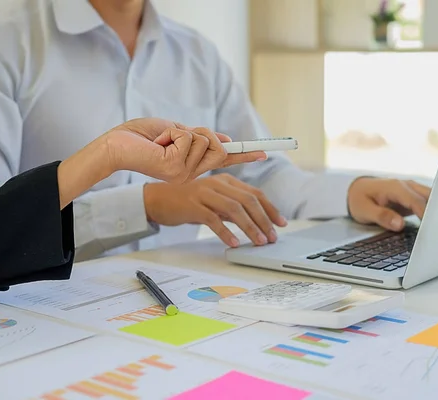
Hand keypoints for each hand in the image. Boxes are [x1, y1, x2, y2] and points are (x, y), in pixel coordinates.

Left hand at [104, 118, 266, 182]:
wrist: (115, 146)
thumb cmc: (141, 138)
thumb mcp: (177, 131)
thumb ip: (200, 137)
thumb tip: (225, 139)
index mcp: (192, 166)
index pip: (225, 159)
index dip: (245, 154)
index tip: (265, 151)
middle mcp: (192, 174)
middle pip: (217, 144)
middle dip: (199, 131)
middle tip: (171, 135)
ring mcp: (185, 174)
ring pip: (203, 139)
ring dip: (181, 131)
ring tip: (161, 141)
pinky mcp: (177, 169)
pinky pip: (188, 138)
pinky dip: (172, 133)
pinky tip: (157, 144)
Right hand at [144, 174, 287, 246]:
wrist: (157, 199)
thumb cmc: (187, 201)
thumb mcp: (214, 200)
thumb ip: (232, 207)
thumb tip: (255, 221)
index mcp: (226, 181)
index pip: (255, 193)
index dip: (271, 209)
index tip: (281, 224)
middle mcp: (218, 184)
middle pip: (248, 200)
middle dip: (264, 220)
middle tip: (271, 237)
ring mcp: (205, 193)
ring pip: (234, 209)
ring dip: (250, 227)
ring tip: (258, 241)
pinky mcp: (192, 205)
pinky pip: (213, 219)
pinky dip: (226, 232)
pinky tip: (234, 243)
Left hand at [347, 177, 431, 230]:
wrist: (357, 190)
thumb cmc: (359, 199)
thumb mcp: (364, 210)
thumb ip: (382, 216)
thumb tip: (399, 224)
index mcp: (395, 187)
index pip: (416, 201)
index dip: (425, 214)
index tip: (432, 228)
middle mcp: (407, 186)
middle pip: (429, 197)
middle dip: (437, 212)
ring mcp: (412, 191)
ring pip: (432, 199)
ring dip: (437, 213)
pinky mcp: (414, 197)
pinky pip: (428, 203)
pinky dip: (433, 213)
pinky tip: (436, 226)